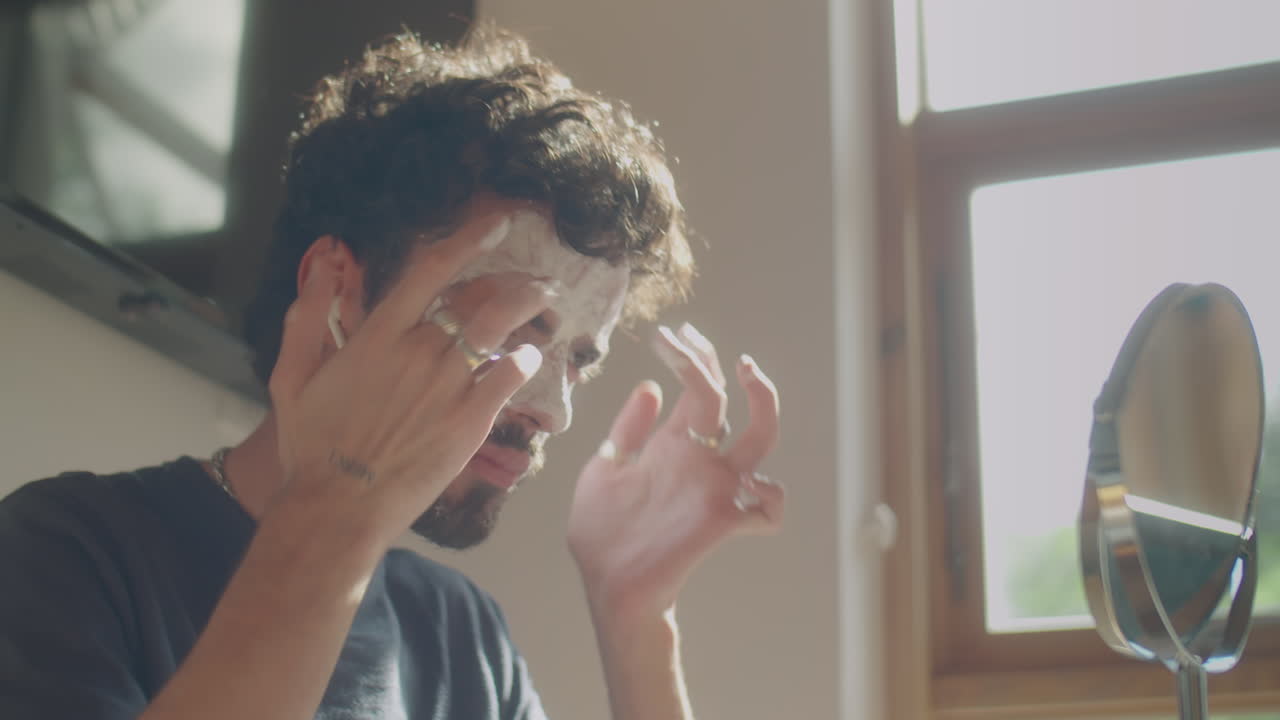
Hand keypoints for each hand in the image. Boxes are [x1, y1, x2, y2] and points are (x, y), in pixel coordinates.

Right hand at [265, 212, 552, 550]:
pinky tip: (529, 355)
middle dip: (514, 281)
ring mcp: (448, 386)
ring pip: (499, 330)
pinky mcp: (470, 421)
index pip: (431, 271)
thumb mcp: (292, 376)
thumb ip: (307, 318)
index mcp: (378, 335)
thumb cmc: (312, 445)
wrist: (339, 506)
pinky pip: (508, 377)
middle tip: (538, 278)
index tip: (496, 226)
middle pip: (477, 298)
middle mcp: (419, 351)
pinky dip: (523, 360)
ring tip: (548, 301)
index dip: (468, 241)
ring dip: (529, 308)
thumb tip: (321, 268)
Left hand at [567, 323, 782, 619]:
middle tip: (690, 340)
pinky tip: (750, 485)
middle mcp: (698, 460)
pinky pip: (767, 506)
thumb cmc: (602, 533)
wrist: (604, 584)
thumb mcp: (604, 469)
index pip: (695, 390)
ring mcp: (714, 487)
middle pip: (725, 399)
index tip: (669, 333)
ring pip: (762, 435)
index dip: (691, 357)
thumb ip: (628, 429)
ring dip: (762, 401)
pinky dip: (769, 496)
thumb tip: (649, 386)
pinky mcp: (720, 519)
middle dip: (712, 363)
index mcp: (672, 445)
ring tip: (745, 373)